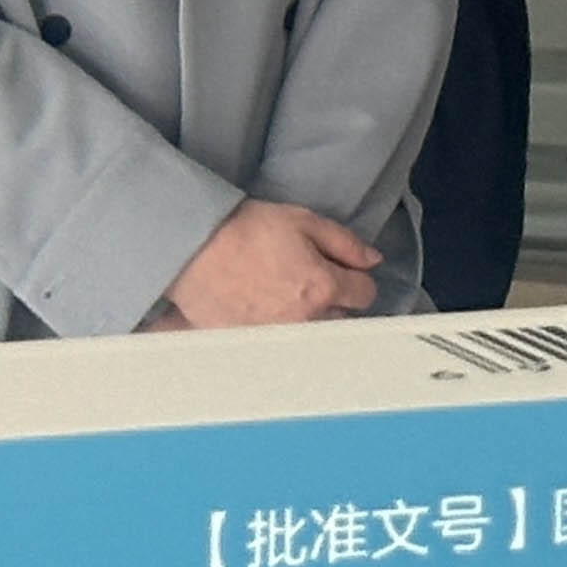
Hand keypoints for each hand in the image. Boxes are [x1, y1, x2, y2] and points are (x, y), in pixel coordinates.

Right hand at [160, 200, 381, 329]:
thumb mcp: (305, 222)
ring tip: (288, 296)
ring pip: (312, 334)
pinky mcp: (250, 344)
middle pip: (341, 319)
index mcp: (323, 287)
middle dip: (335, 301)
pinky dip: (279, 330)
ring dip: (310, 319)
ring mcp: (277, 336)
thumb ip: (346, 244)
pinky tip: (266, 310)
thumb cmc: (249, 230)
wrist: (194, 249)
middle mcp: (304, 319)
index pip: (365, 295)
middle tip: (313, 281)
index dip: (358, 279)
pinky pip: (279, 343)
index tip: (345, 271)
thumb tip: (372, 261)